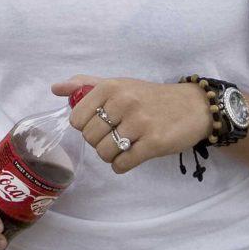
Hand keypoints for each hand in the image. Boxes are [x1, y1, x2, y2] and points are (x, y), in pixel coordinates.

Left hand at [51, 75, 212, 174]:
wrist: (193, 106)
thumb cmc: (149, 96)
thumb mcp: (119, 84)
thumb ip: (85, 85)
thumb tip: (55, 88)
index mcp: (110, 87)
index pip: (77, 118)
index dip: (85, 126)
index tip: (98, 124)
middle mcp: (123, 102)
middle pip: (90, 137)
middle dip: (98, 142)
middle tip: (113, 136)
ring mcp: (139, 123)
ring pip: (105, 152)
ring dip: (110, 155)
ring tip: (123, 146)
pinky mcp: (154, 143)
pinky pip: (122, 164)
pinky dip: (121, 165)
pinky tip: (131, 156)